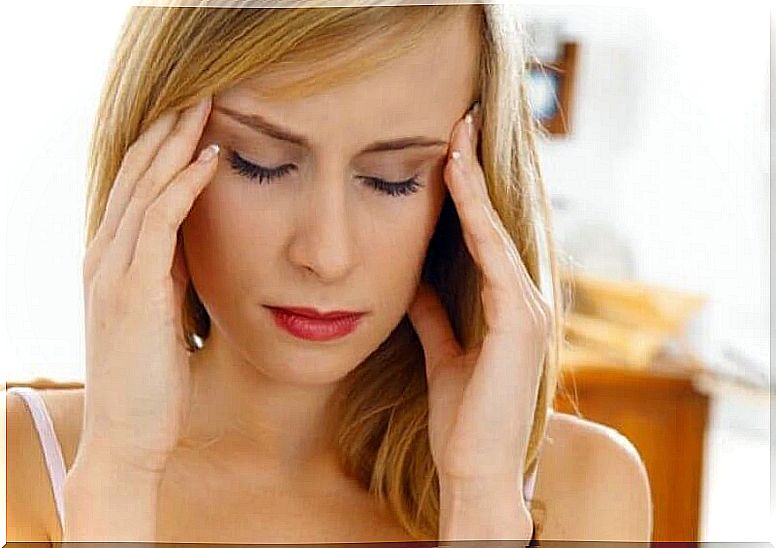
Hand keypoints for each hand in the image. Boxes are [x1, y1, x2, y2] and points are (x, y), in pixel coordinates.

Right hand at [77, 96, 218, 474]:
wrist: (128, 435)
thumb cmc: (150, 379)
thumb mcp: (159, 315)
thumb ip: (167, 275)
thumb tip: (189, 243)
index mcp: (111, 262)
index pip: (136, 190)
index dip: (162, 150)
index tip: (194, 119)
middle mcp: (104, 257)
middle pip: (136, 176)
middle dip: (168, 131)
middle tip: (201, 94)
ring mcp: (113, 272)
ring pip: (145, 189)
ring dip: (176, 144)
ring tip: (206, 107)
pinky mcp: (132, 292)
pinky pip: (159, 224)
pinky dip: (183, 187)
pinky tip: (209, 160)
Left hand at [407, 102, 552, 488]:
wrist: (475, 470)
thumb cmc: (464, 420)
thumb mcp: (444, 356)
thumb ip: (436, 319)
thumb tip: (416, 285)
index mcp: (507, 309)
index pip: (484, 239)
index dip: (468, 195)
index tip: (449, 153)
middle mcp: (525, 301)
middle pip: (497, 223)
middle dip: (477, 173)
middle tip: (460, 123)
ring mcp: (528, 309)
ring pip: (497, 230)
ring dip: (475, 182)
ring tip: (457, 136)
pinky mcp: (521, 321)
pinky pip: (493, 256)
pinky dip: (476, 216)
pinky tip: (458, 181)